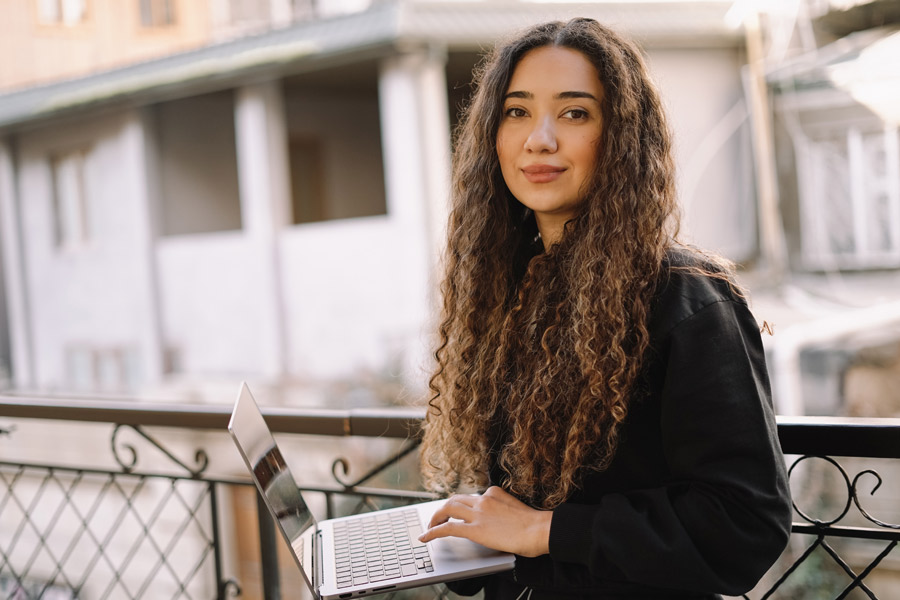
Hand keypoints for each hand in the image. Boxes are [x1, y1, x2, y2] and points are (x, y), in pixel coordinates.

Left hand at [418, 486, 551, 557]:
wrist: (540, 530)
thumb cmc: (536, 525)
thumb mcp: (518, 510)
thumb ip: (505, 511)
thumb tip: (502, 523)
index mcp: (494, 493)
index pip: (472, 497)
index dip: (462, 505)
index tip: (457, 512)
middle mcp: (483, 500)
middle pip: (455, 499)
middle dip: (444, 508)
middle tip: (438, 518)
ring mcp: (478, 514)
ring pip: (448, 509)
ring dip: (436, 517)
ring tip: (430, 526)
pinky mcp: (475, 530)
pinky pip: (447, 528)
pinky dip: (433, 531)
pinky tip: (426, 537)